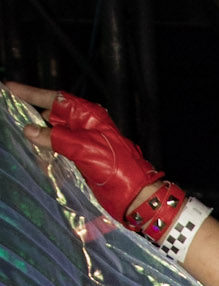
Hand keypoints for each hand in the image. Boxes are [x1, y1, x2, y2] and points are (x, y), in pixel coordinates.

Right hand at [5, 81, 169, 228]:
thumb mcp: (85, 150)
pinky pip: (59, 152)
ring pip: (53, 134)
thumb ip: (56, 139)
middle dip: (31, 114)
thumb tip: (29, 130)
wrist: (138, 198)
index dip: (31, 93)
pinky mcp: (83, 162)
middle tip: (9, 114)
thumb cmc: (118, 170)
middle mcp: (84, 127)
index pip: (54, 99)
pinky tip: (33, 155)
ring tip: (16, 133)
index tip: (9, 88)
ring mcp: (83, 145)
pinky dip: (46, 153)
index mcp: (87, 116)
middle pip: (51, 115)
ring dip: (37, 136)